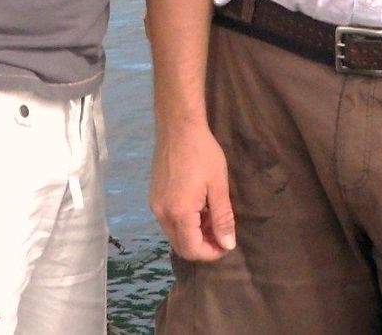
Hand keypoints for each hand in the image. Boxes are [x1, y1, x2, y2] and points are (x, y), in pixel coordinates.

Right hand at [150, 124, 236, 260]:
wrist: (178, 128)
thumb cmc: (203, 153)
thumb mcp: (219, 185)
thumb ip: (222, 218)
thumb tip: (228, 245)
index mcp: (179, 213)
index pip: (192, 250)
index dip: (211, 253)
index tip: (228, 244)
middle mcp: (162, 214)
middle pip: (181, 246)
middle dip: (203, 246)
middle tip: (223, 234)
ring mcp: (155, 206)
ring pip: (175, 235)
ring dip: (194, 235)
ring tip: (214, 218)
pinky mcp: (154, 197)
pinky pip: (169, 221)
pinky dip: (185, 223)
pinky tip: (200, 208)